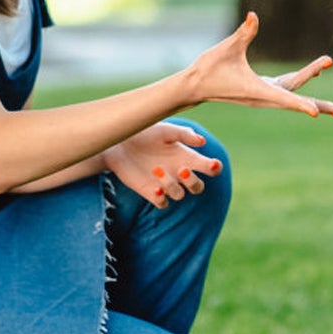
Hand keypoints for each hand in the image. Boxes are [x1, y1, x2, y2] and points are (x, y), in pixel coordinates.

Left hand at [103, 122, 223, 207]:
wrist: (118, 142)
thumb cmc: (144, 132)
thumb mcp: (165, 129)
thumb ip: (184, 134)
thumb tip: (202, 142)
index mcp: (187, 157)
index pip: (208, 168)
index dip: (214, 168)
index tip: (212, 164)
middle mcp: (179, 173)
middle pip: (197, 187)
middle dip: (193, 181)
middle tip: (182, 169)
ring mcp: (165, 184)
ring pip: (180, 195)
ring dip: (171, 185)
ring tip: (156, 169)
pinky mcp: (150, 192)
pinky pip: (162, 204)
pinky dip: (161, 199)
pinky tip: (156, 189)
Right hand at [186, 13, 332, 118]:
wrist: (194, 86)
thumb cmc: (208, 69)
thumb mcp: (226, 49)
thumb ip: (243, 33)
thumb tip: (254, 16)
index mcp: (258, 90)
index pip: (284, 98)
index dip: (300, 104)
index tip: (316, 113)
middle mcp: (264, 96)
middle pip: (297, 99)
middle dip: (320, 105)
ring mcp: (264, 95)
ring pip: (294, 95)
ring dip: (314, 97)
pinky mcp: (261, 90)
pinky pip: (287, 89)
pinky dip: (301, 83)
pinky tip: (314, 72)